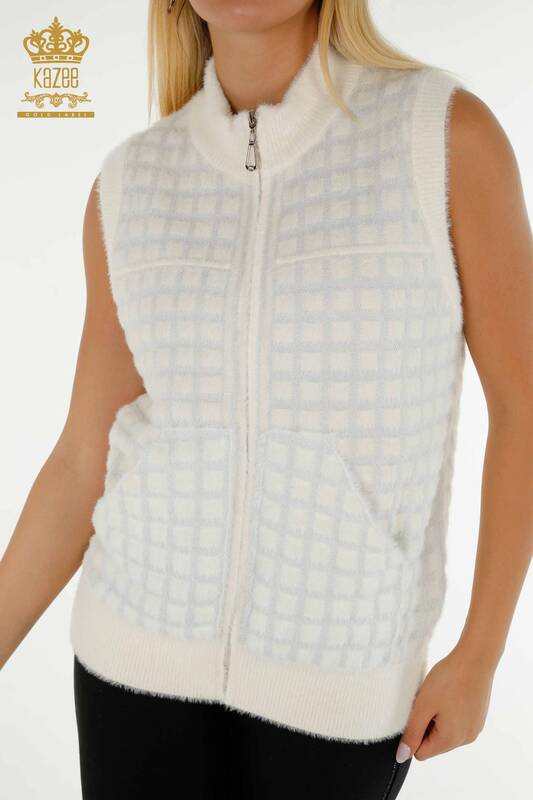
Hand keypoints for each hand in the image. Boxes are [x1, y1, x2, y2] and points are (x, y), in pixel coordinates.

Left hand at [396, 645, 495, 761]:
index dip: (413, 733)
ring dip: (437, 717)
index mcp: (451, 740)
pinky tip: (450, 692)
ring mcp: (475, 727)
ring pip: (445, 731)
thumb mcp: (423, 705)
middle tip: (426, 700)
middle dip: (425, 723)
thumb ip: (412, 732)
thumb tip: (402, 756)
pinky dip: (449, 711)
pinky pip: (457, 721)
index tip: (415, 712)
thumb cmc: (448, 679)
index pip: (421, 752)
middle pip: (434, 742)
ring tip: (439, 694)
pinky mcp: (478, 716)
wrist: (476, 657)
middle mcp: (466, 739)